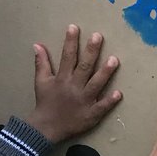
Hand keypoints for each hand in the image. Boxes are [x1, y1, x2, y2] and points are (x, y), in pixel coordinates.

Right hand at [25, 25, 121, 143]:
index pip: (67, 57)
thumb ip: (41, 63)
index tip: (74, 27)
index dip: (70, 41)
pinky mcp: (90, 114)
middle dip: (91, 51)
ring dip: (105, 73)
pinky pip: (101, 107)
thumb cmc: (45, 102)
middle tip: (98, 36)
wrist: (45, 128)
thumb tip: (37, 45)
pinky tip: (118, 93)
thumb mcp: (40, 81)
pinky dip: (109, 101)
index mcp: (62, 78)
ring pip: (95, 84)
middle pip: (84, 67)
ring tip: (114, 59)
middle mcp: (73, 87)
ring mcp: (83, 101)